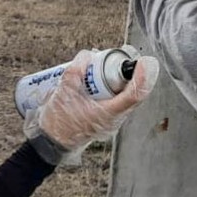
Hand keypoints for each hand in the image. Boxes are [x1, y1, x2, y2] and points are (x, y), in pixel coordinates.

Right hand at [24, 50, 159, 165]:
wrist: (52, 141)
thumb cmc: (58, 121)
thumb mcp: (63, 91)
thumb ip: (76, 70)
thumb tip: (88, 55)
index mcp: (108, 114)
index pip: (134, 95)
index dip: (142, 76)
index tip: (143, 61)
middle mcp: (115, 119)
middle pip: (134, 93)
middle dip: (130, 72)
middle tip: (121, 57)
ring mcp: (113, 120)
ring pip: (128, 96)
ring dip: (122, 79)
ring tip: (109, 67)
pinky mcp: (109, 118)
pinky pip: (120, 99)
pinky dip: (115, 86)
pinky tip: (104, 79)